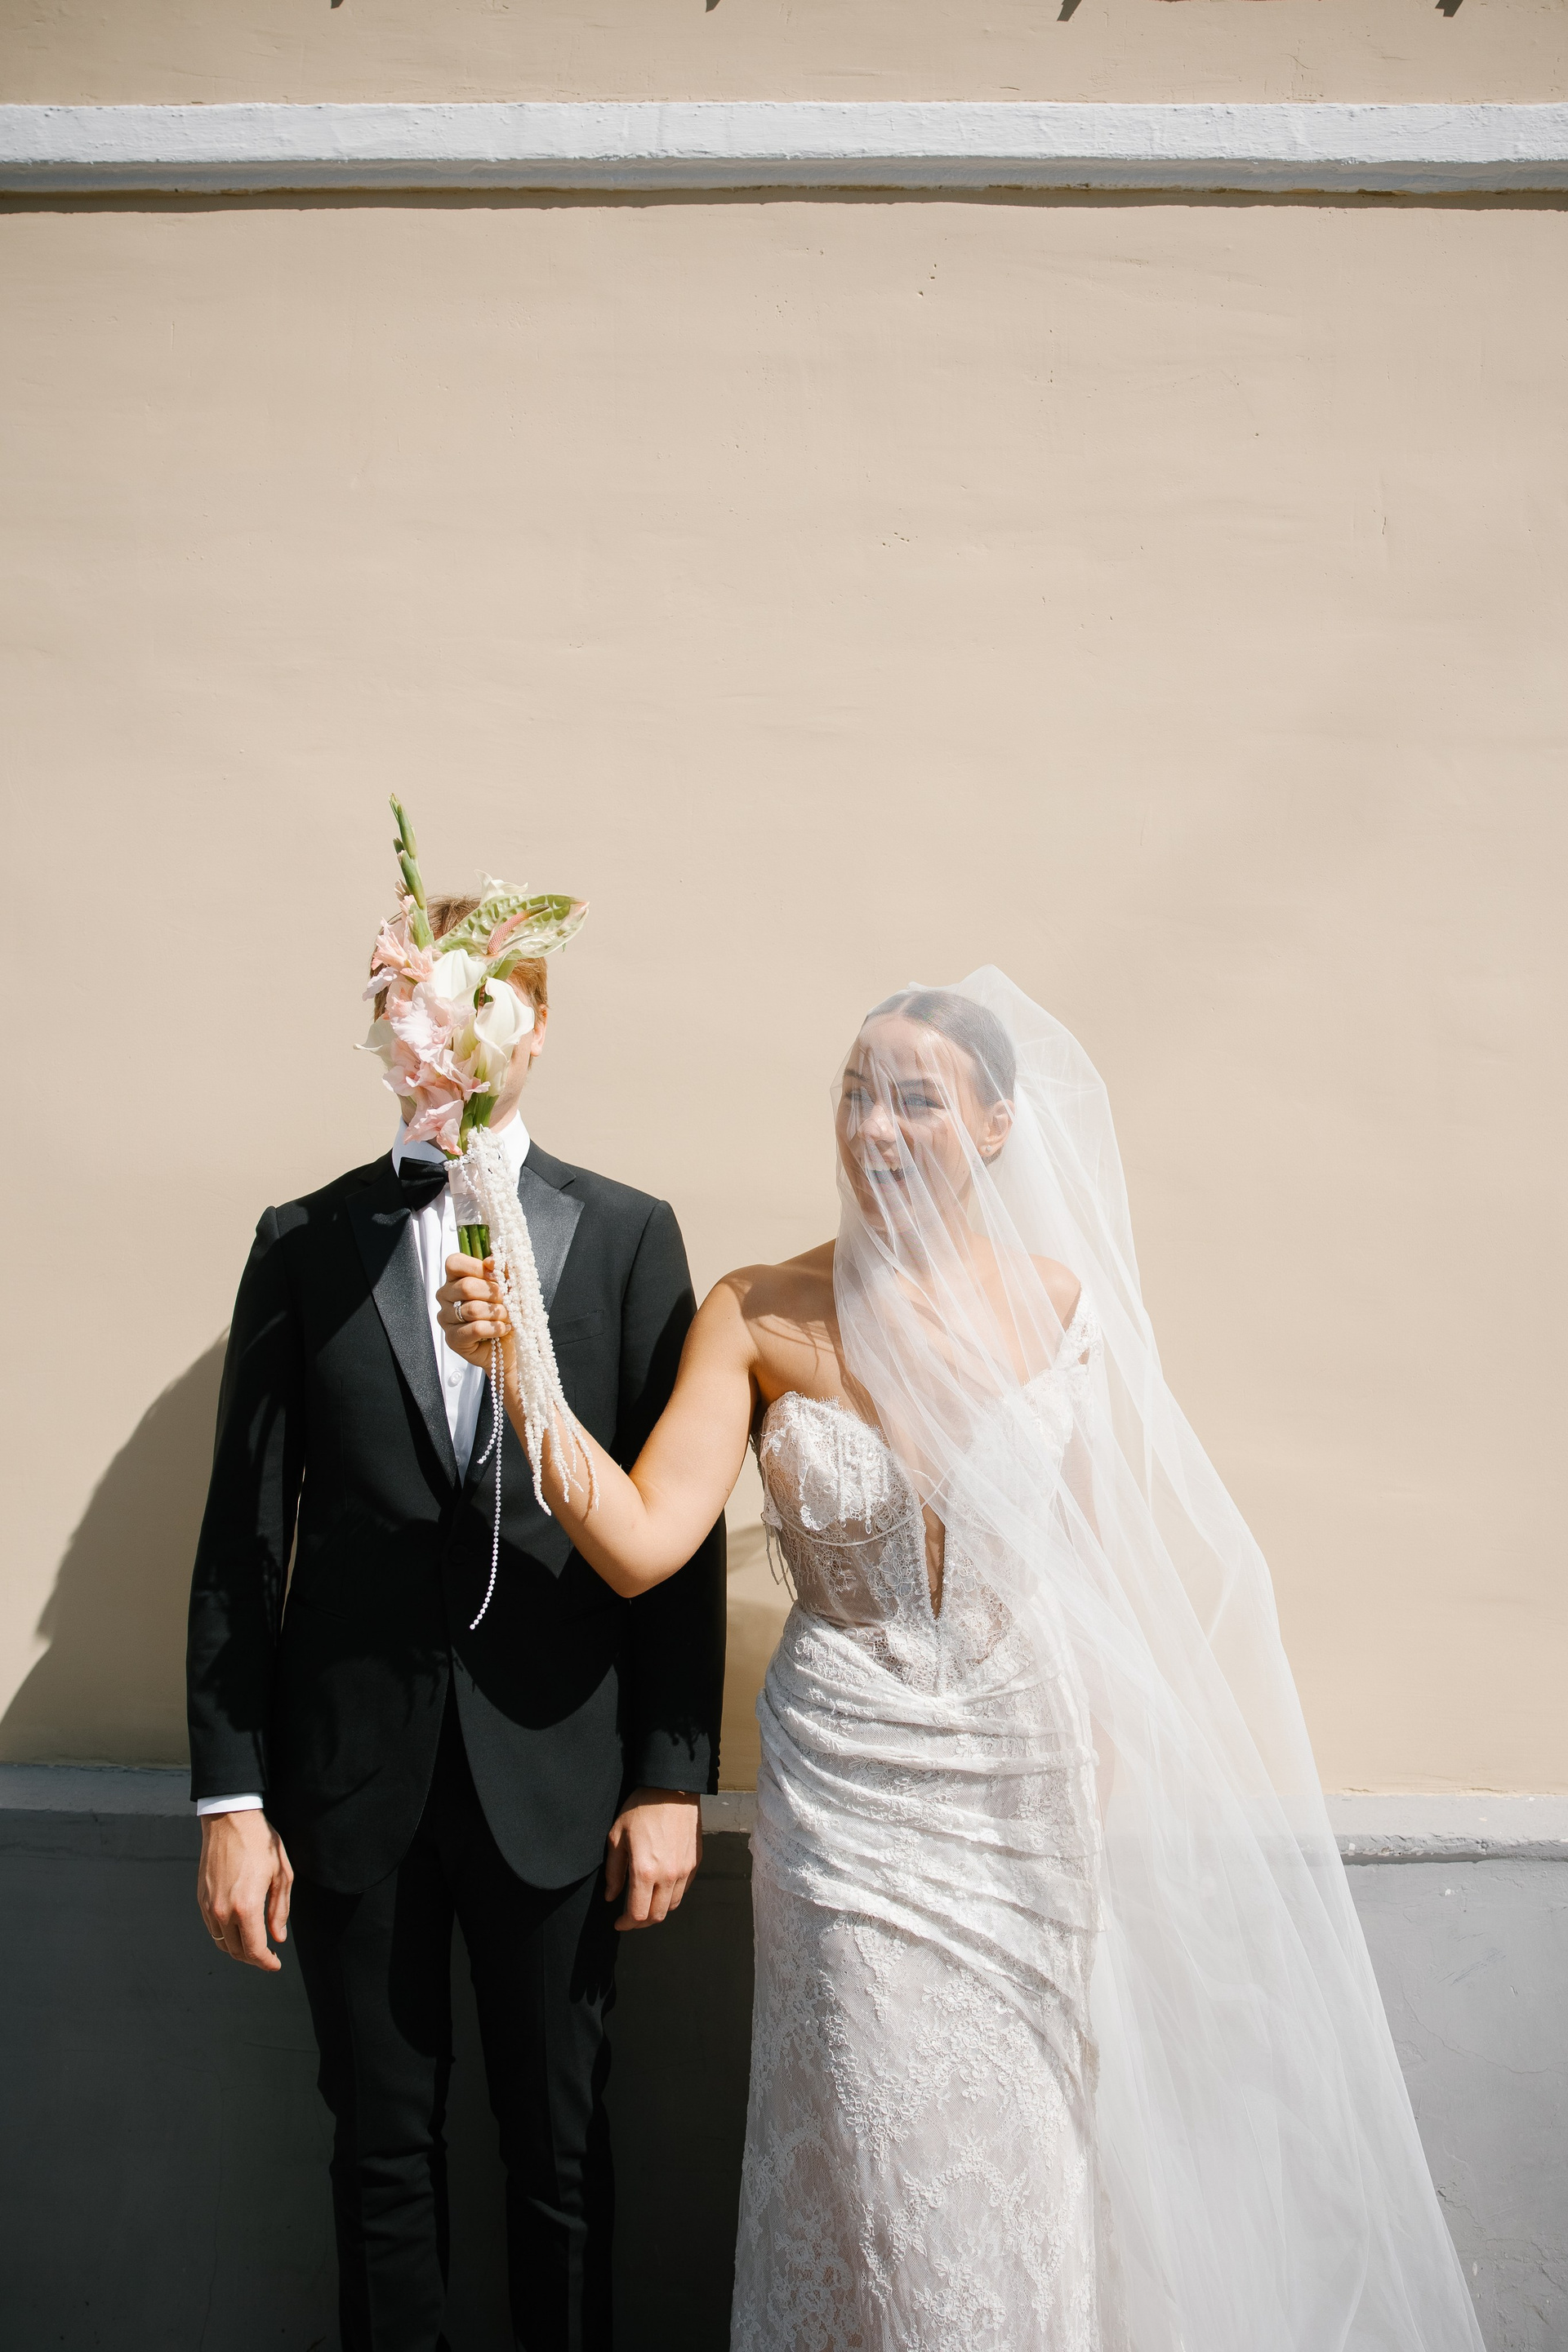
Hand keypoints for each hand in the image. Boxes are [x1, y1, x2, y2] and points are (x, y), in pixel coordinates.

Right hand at [198, 1809, 292, 1971]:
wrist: (230, 1820)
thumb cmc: (259, 1843)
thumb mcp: (282, 1874)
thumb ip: (280, 1910)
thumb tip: (278, 1936)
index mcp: (246, 1906)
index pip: (254, 1949)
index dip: (266, 1962)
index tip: (276, 1964)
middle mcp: (223, 1911)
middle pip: (236, 1951)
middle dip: (254, 1959)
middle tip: (268, 1956)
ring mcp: (209, 1906)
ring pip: (222, 1943)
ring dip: (239, 1949)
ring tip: (255, 1945)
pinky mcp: (201, 1899)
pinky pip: (212, 1928)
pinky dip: (225, 1936)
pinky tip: (239, 1929)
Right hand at [437, 1254, 510, 1372]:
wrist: (512, 1346)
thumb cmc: (508, 1313)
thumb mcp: (510, 1287)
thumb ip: (502, 1270)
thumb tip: (491, 1261)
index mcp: (456, 1279)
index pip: (455, 1263)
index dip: (477, 1267)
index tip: (496, 1276)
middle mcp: (446, 1296)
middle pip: (466, 1286)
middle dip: (494, 1294)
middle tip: (507, 1301)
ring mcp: (446, 1318)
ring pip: (472, 1309)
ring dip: (497, 1313)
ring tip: (507, 1317)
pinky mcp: (452, 1339)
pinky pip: (474, 1329)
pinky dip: (494, 1329)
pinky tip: (502, 1329)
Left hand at [603, 1788, 701, 1930]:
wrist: (672, 1789)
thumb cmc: (641, 1809)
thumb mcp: (617, 1837)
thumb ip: (613, 1871)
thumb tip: (611, 1896)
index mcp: (645, 1871)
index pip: (638, 1914)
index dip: (626, 1923)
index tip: (618, 1922)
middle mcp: (667, 1876)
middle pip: (657, 1916)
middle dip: (641, 1922)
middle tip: (630, 1918)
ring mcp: (684, 1870)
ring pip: (672, 1906)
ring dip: (657, 1911)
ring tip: (645, 1903)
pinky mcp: (694, 1863)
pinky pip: (683, 1890)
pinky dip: (670, 1896)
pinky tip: (660, 1888)